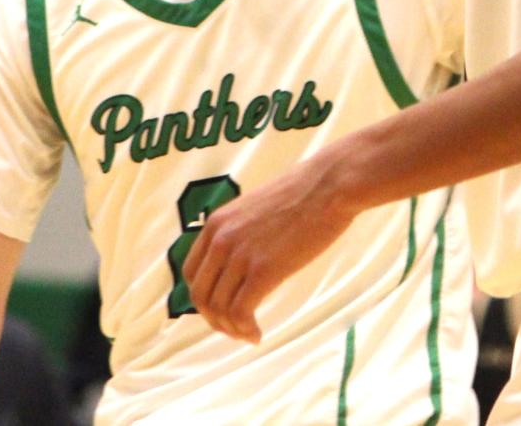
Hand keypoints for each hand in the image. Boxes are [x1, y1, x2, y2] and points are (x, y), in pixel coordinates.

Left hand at [184, 158, 359, 343]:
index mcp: (216, 224)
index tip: (222, 309)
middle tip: (236, 329)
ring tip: (249, 334)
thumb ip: (240, 232)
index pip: (191, 272)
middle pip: (201, 295)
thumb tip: (241, 261)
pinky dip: (245, 329)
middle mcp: (221, 240)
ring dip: (232, 329)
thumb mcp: (255, 209)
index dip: (203, 298)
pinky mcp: (263, 270)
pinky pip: (241, 312)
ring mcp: (240, 255)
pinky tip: (258, 334)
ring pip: (219, 308)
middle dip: (215, 319)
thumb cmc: (302, 195)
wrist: (328, 185)